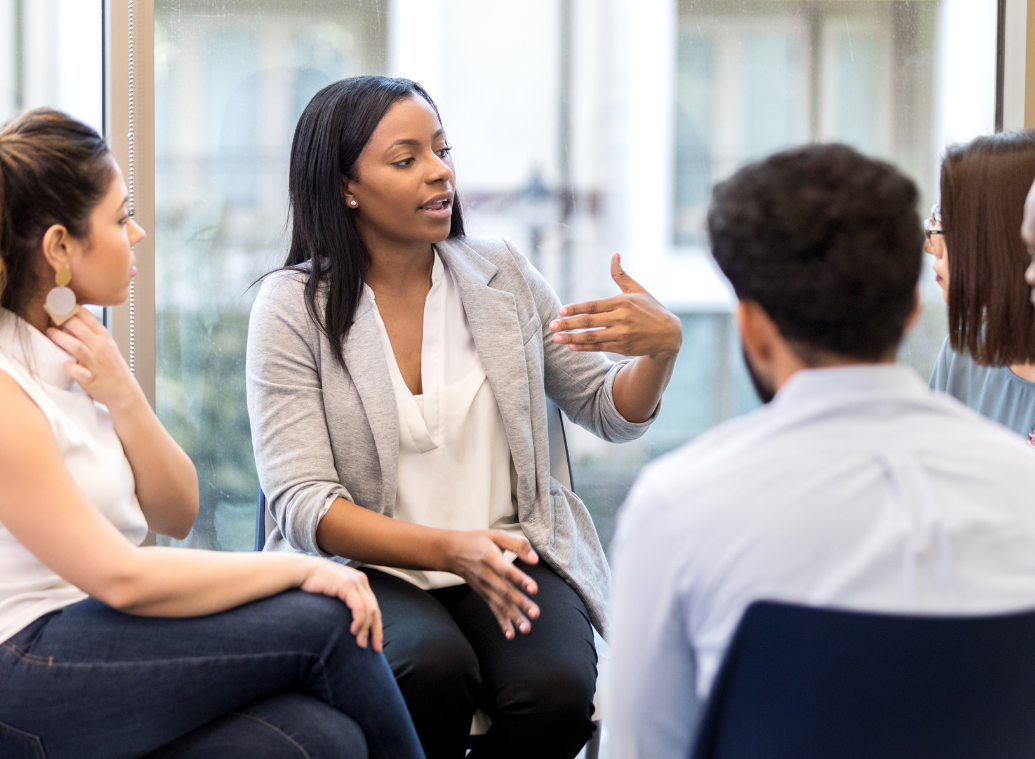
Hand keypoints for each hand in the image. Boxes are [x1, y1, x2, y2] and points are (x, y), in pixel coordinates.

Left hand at [45, 309, 139, 411]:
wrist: (123, 389)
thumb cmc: (110, 366)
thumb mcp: (105, 344)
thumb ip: (89, 332)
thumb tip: (68, 318)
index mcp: (104, 336)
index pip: (86, 316)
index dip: (70, 308)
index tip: (58, 304)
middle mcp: (100, 347)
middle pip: (78, 328)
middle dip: (62, 320)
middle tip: (49, 316)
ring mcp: (96, 363)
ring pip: (77, 347)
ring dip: (61, 338)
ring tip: (49, 332)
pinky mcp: (92, 379)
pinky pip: (81, 372)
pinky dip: (72, 368)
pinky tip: (64, 364)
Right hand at [299, 559, 382, 650]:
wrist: (301, 570)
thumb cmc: (313, 585)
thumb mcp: (334, 594)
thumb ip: (343, 603)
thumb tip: (348, 624)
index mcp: (360, 583)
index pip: (374, 608)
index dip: (376, 627)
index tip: (376, 644)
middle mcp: (361, 581)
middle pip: (375, 610)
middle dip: (376, 631)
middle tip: (376, 649)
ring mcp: (356, 582)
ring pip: (369, 611)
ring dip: (366, 629)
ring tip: (360, 643)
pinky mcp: (348, 585)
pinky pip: (359, 607)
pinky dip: (359, 621)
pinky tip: (354, 631)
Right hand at [446, 530, 540, 639]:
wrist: (452, 552)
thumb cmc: (477, 541)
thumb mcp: (496, 535)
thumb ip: (517, 545)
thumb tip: (535, 559)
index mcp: (490, 558)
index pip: (506, 570)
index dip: (520, 579)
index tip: (533, 589)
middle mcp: (486, 576)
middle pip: (505, 591)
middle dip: (520, 604)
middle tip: (535, 613)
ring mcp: (484, 588)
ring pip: (500, 604)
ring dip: (514, 617)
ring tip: (526, 628)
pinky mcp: (484, 595)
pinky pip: (494, 610)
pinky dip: (502, 623)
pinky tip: (511, 635)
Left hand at [549, 253, 681, 356]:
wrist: (668, 334)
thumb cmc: (650, 309)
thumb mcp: (637, 290)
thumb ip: (621, 275)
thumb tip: (615, 254)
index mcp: (622, 302)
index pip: (593, 305)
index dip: (576, 308)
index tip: (561, 310)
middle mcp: (621, 318)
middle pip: (589, 322)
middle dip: (568, 324)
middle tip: (552, 326)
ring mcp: (622, 334)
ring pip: (592, 337)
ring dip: (572, 338)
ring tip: (556, 339)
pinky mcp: (622, 347)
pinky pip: (599, 347)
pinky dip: (584, 348)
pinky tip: (572, 346)